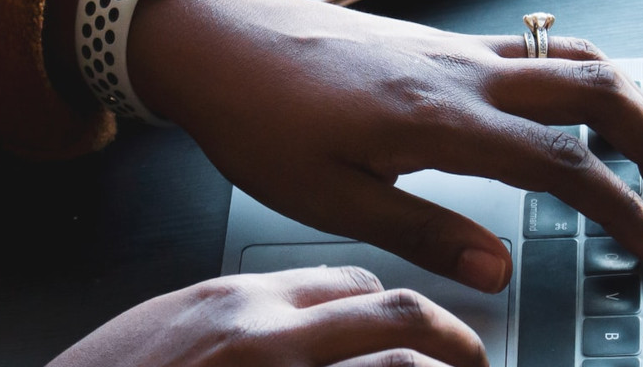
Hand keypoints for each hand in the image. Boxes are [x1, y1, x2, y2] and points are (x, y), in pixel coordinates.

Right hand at [50, 266, 486, 366]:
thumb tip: (287, 339)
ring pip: (396, 361)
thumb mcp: (167, 333)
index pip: (346, 283)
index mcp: (233, 304)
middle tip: (475, 360)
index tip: (418, 333)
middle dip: (449, 337)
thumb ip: (231, 326)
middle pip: (389, 310)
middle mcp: (263, 336)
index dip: (395, 309)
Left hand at [127, 0, 642, 292]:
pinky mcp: (441, 43)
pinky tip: (580, 113)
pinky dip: (583, 79)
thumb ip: (424, 235)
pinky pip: (538, 50)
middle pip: (599, 92)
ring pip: (576, 59)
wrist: (219, 43)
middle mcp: (464, 73)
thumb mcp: (332, 201)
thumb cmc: (260, 120)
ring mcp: (457, 49)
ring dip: (629, 105)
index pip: (564, 163)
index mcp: (443, 119)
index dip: (620, 208)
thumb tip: (501, 273)